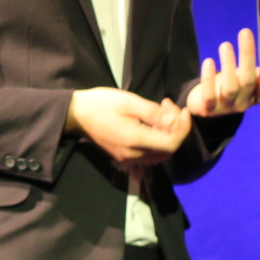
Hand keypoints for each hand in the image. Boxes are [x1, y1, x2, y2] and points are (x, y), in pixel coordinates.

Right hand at [65, 87, 190, 167]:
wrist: (75, 115)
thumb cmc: (100, 104)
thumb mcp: (129, 101)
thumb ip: (154, 113)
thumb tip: (174, 120)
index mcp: (135, 140)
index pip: (171, 143)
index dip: (183, 128)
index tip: (183, 110)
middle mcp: (133, 155)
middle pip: (168, 150)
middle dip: (176, 129)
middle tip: (170, 107)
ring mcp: (128, 158)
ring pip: (160, 154)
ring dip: (168, 135)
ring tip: (162, 113)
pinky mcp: (124, 157)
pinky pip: (149, 154)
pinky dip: (157, 140)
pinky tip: (153, 124)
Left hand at [184, 28, 259, 117]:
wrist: (206, 106)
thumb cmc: (234, 86)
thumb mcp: (254, 81)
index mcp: (258, 95)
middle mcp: (244, 102)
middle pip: (248, 80)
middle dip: (248, 56)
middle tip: (245, 32)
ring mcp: (225, 107)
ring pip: (230, 87)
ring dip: (229, 65)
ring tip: (226, 45)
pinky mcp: (207, 108)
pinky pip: (209, 95)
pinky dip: (208, 79)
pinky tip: (208, 62)